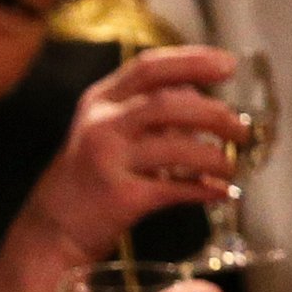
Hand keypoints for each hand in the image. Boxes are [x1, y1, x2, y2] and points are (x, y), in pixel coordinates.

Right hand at [26, 46, 247, 260]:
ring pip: (177, 148)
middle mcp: (101, 126)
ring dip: (214, 157)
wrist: (51, 230)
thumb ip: (147, 114)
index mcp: (100, 101)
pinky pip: (175, 188)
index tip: (228, 66)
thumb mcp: (106, 133)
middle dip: (214, 114)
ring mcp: (109, 162)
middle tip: (239, 129)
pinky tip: (221, 192)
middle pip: (169, 104)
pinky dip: (204, 190)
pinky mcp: (120, 198)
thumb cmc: (88, 179)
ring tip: (231, 165)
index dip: (193, 61)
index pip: (150, 67)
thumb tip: (207, 107)